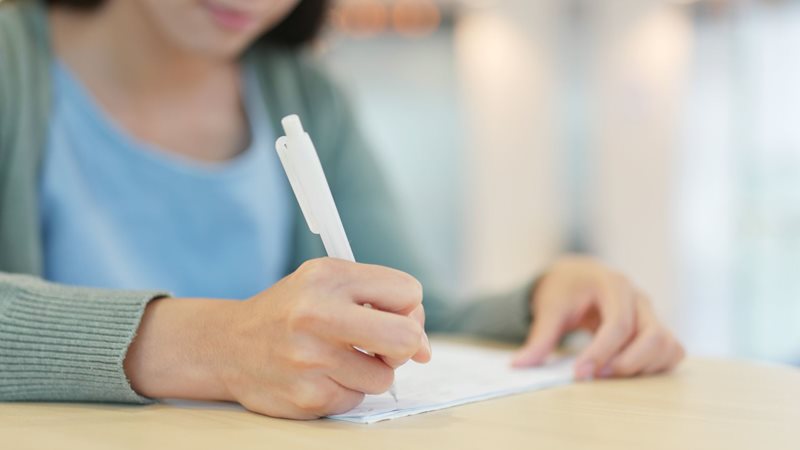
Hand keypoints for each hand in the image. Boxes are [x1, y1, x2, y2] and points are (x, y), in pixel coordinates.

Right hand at [125, 258, 430, 418]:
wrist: (228, 345)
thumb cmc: (290, 311)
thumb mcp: (327, 284)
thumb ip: (380, 303)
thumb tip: (426, 349)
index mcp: (327, 277)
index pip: (408, 292)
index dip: (408, 308)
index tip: (392, 315)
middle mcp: (317, 314)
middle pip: (406, 338)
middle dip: (406, 345)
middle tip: (386, 346)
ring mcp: (311, 359)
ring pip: (384, 377)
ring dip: (371, 371)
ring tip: (339, 358)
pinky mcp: (307, 397)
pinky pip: (356, 399)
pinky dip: (345, 390)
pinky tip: (320, 376)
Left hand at [512, 255, 683, 379]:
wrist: (578, 276)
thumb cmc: (565, 288)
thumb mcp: (549, 307)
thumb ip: (539, 337)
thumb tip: (519, 365)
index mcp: (614, 284)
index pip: (618, 324)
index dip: (601, 353)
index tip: (579, 375)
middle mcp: (639, 298)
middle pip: (653, 336)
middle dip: (627, 363)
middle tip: (597, 377)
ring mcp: (652, 313)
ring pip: (667, 345)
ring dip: (642, 367)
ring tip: (608, 374)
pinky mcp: (656, 328)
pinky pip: (672, 351)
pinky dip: (655, 366)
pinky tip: (625, 372)